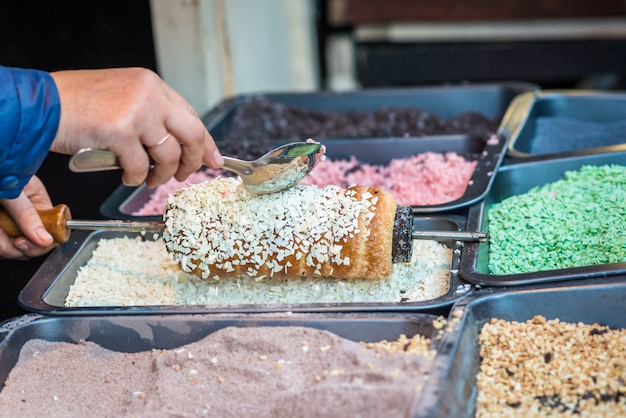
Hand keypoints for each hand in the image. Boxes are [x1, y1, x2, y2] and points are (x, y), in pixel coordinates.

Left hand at [0, 176, 55, 258]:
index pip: (53, 225)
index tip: (34, 243)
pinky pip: (1, 244)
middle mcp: (23, 211)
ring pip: (13, 246)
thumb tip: (45, 237)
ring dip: (3, 244)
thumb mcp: (11, 191)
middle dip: (20, 245)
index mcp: (35, 199)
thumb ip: (27, 214)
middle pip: (33, 241)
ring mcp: (7, 220)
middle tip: (14, 241)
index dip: (47, 239)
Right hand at [49, 67, 223, 187]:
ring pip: (168, 154)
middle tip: (184, 175)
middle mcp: (150, 95)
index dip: (206, 142)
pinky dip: (136, 177)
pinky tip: (126, 175)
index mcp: (153, 85)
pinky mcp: (120, 131)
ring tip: (149, 179)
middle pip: (192, 134)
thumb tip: (178, 146)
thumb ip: (153, 116)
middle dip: (193, 161)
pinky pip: (140, 166)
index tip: (214, 160)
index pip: (192, 116)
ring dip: (161, 174)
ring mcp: (136, 112)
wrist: (42, 104)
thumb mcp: (124, 99)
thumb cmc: (79, 105)